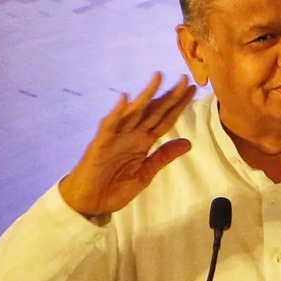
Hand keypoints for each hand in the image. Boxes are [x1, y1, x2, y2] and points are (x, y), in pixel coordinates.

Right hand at [58, 73, 196, 217]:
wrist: (89, 202)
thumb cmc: (114, 188)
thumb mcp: (145, 174)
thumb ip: (163, 157)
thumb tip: (188, 143)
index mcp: (143, 142)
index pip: (164, 119)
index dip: (178, 105)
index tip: (192, 90)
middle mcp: (131, 135)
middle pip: (153, 112)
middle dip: (169, 96)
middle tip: (184, 78)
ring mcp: (116, 137)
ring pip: (133, 113)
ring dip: (146, 96)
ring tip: (158, 78)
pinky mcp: (100, 144)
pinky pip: (109, 126)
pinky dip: (117, 113)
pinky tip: (125, 99)